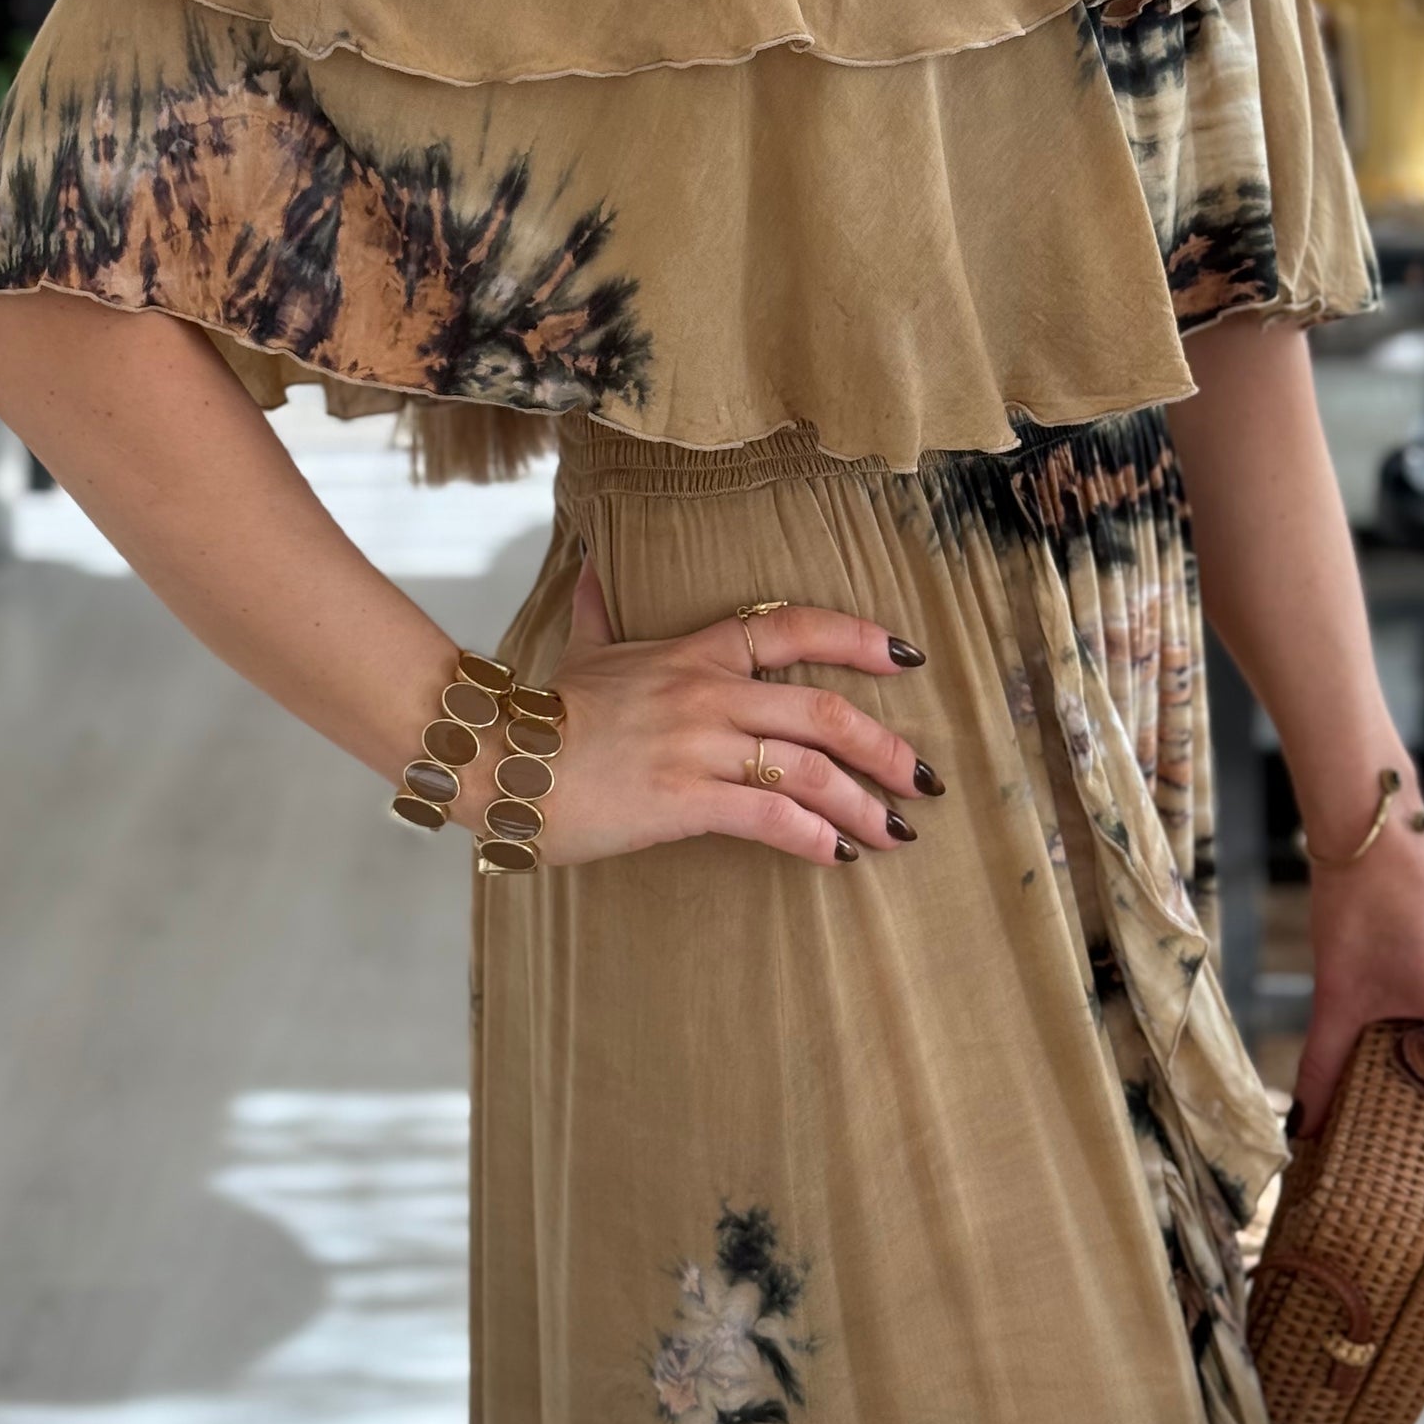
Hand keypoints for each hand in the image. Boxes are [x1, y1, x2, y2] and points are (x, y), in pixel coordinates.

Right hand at [528, 555, 941, 869]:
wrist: (500, 757)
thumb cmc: (545, 709)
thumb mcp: (584, 648)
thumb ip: (602, 609)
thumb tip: (592, 568)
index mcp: (694, 652)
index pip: (793, 627)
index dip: (858, 639)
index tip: (907, 659)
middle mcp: (707, 693)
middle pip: (823, 708)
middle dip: (884, 746)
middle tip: (923, 778)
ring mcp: (697, 746)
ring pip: (807, 768)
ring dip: (863, 802)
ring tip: (895, 832)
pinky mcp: (682, 799)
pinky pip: (768, 816)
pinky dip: (813, 836)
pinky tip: (838, 855)